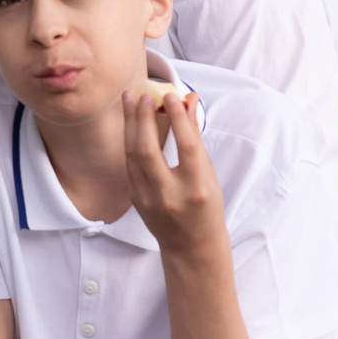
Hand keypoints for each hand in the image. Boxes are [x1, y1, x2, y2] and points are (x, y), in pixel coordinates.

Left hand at [122, 85, 226, 257]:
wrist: (190, 245)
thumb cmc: (206, 206)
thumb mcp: (208, 174)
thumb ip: (196, 139)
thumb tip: (188, 101)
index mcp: (196, 189)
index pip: (186, 147)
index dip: (178, 119)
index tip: (171, 96)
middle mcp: (169, 195)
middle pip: (148, 150)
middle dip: (143, 118)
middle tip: (144, 93)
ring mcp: (147, 198)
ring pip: (132, 154)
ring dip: (130, 123)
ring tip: (131, 98)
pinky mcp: (134, 198)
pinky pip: (129, 163)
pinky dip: (129, 138)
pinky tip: (131, 121)